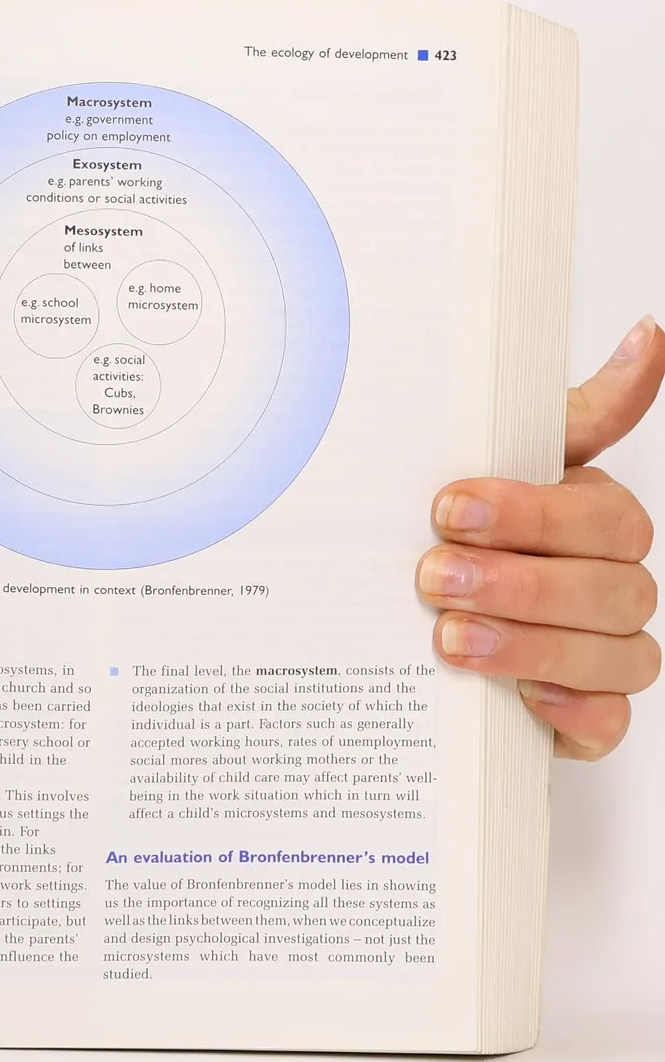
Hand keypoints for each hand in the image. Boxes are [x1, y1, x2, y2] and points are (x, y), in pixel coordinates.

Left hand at [418, 316, 662, 758]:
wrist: (419, 621)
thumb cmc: (472, 530)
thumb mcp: (505, 463)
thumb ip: (579, 413)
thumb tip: (651, 335)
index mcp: (599, 522)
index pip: (601, 516)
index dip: (530, 513)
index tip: (448, 507)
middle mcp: (614, 587)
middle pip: (608, 588)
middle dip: (517, 582)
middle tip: (434, 575)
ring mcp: (605, 654)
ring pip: (611, 656)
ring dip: (529, 646)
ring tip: (449, 637)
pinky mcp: (583, 718)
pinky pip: (607, 726)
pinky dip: (572, 714)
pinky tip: (523, 701)